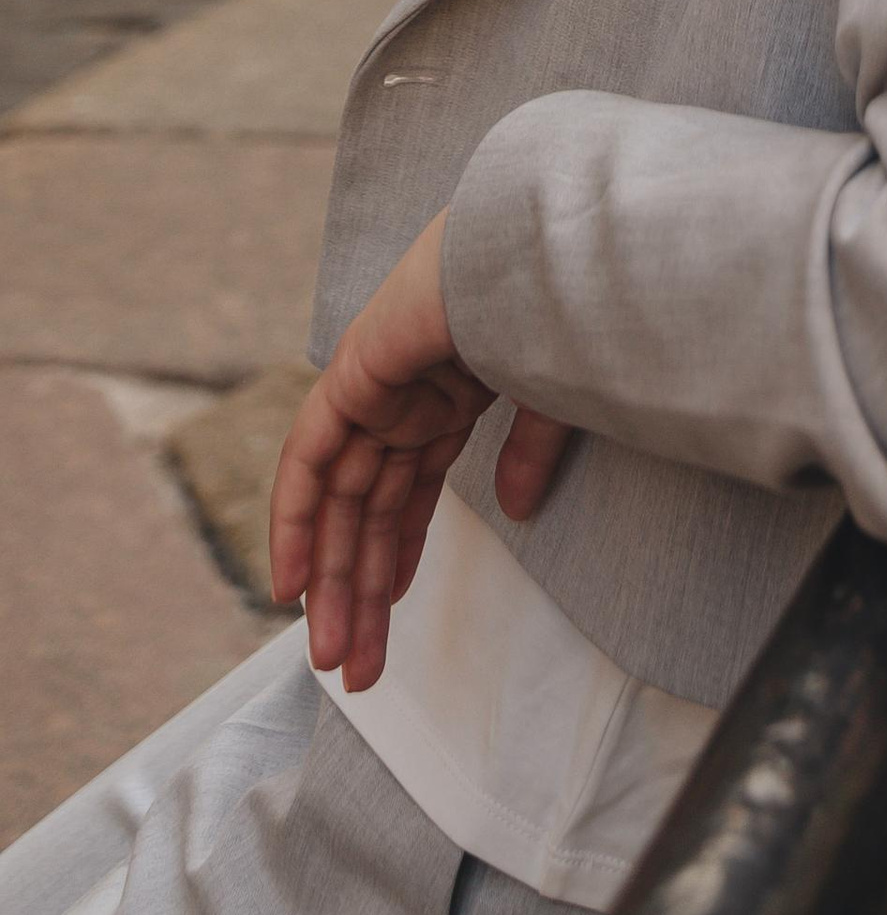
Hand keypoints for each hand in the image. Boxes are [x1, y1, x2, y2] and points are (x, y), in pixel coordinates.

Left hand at [267, 215, 576, 690]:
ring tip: (334, 655)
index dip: (394, 555)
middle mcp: (404, 394)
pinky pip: (309, 459)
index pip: (407, 491)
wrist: (548, 246)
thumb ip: (528, 453)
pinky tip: (292, 585)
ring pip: (338, 501)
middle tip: (355, 668)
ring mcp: (376, 384)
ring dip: (332, 580)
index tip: (387, 619)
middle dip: (359, 591)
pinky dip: (294, 519)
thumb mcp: (554, 400)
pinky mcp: (355, 374)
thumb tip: (516, 512)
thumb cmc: (565, 307)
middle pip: (367, 510)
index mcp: (450, 393)